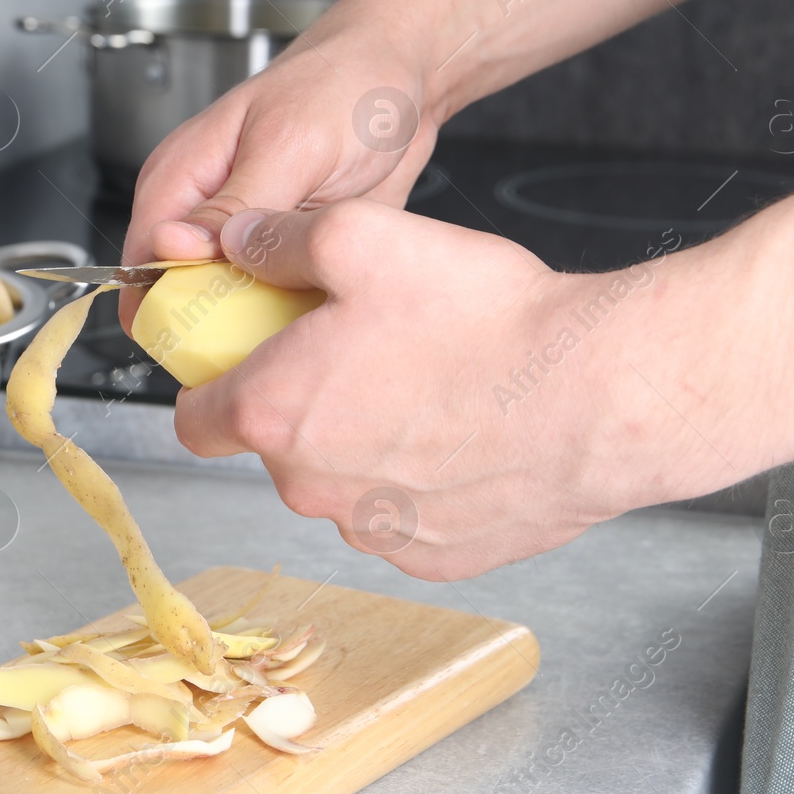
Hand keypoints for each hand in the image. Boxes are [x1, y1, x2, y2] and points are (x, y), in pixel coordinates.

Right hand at [118, 20, 438, 331]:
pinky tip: (321, 311)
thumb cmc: (342, 84)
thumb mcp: (288, 143)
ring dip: (258, 324)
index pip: (142, 266)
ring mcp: (246, 236)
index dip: (168, 308)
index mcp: (182, 178)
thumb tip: (172, 249)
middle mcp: (205, 213)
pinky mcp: (283, 252)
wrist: (406, 79)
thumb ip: (232, 202)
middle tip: (267, 334)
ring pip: (226, 308)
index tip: (214, 332)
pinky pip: (272, 303)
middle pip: (180, 297)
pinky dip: (292, 315)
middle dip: (215, 326)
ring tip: (301, 318)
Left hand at [172, 200, 743, 580]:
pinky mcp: (434, 557)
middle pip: (277, 444)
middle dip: (304, 399)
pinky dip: (418, 480)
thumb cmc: (486, 321)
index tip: (246, 359)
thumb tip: (241, 243)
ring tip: (428, 384)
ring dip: (363, 440)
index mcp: (275, 412)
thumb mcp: (363, 236)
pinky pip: (402, 515)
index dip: (212, 383)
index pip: (194, 418)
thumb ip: (280, 240)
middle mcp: (312, 488)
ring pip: (341, 482)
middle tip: (362, 348)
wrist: (599, 396)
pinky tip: (464, 432)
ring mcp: (373, 532)